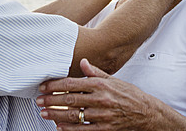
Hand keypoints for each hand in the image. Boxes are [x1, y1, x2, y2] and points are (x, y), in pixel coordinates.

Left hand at [36, 59, 154, 130]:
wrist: (147, 112)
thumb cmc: (129, 94)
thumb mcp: (113, 79)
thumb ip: (95, 72)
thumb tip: (82, 62)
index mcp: (100, 85)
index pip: (71, 83)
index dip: (55, 85)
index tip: (43, 86)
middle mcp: (100, 99)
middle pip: (69, 99)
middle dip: (51, 100)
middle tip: (38, 100)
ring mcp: (102, 115)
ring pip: (74, 115)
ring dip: (56, 114)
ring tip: (44, 113)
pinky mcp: (105, 128)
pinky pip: (84, 129)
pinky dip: (70, 129)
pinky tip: (59, 127)